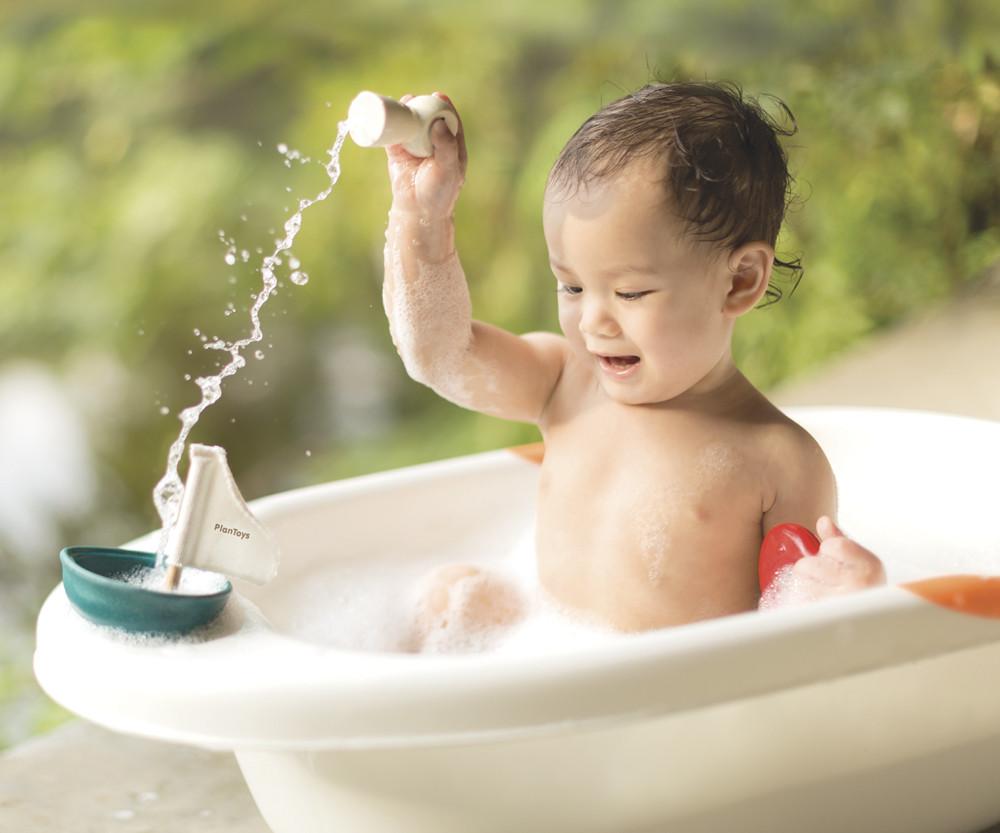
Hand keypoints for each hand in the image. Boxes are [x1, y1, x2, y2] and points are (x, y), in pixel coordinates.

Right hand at [386, 92, 466, 220]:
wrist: (418, 211)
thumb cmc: (439, 193)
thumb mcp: (449, 169)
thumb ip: (447, 146)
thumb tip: (439, 122)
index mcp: (450, 145)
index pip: (449, 120)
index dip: (444, 106)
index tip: (438, 96)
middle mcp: (432, 142)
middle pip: (427, 117)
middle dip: (422, 104)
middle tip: (417, 98)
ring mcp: (414, 146)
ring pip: (409, 123)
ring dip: (406, 110)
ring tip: (404, 102)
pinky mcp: (397, 152)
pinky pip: (392, 134)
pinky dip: (389, 123)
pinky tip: (387, 112)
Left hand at [760, 516, 885, 608]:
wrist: (873, 629)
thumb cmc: (863, 592)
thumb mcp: (858, 563)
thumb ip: (839, 540)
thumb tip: (823, 521)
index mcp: (870, 566)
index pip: (832, 545)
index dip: (827, 552)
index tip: (836, 563)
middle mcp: (859, 585)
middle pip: (808, 564)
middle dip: (810, 570)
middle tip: (825, 582)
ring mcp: (841, 604)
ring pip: (800, 584)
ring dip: (804, 587)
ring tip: (822, 595)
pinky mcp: (824, 620)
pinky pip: (797, 603)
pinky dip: (800, 604)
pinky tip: (815, 608)